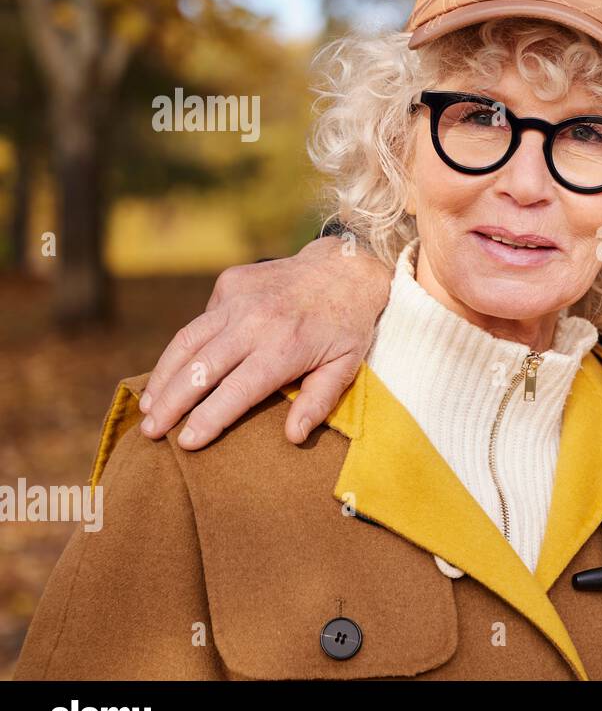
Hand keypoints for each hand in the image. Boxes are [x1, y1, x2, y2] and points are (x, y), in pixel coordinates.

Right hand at [138, 236, 390, 448]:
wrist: (344, 268)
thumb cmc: (345, 326)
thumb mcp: (346, 366)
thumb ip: (319, 402)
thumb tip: (293, 437)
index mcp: (285, 347)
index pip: (236, 390)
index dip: (208, 418)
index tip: (185, 442)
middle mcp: (255, 322)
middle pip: (200, 369)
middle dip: (170, 404)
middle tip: (150, 431)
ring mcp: (238, 299)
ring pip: (187, 341)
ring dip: (163, 376)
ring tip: (147, 406)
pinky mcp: (229, 283)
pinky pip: (201, 320)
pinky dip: (184, 347)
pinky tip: (175, 371)